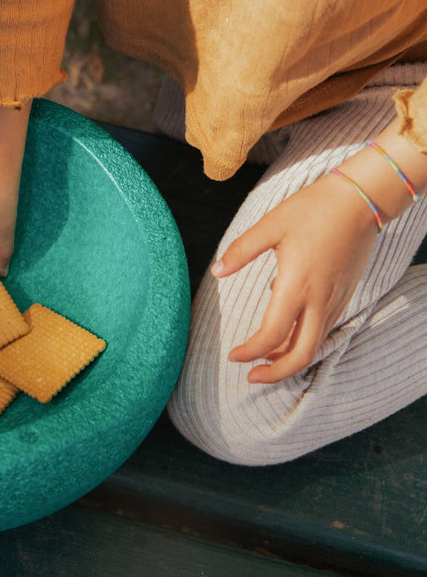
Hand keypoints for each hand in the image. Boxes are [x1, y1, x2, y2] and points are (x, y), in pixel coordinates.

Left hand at [211, 173, 378, 382]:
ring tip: (263, 359)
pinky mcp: (344, 295)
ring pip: (314, 345)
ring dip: (288, 358)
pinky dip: (303, 342)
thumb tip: (216, 272)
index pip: (272, 335)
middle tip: (251, 377)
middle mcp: (319, 300)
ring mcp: (335, 299)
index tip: (233, 355)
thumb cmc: (312, 209)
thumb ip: (241, 251)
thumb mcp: (270, 225)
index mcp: (297, 285)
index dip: (251, 352)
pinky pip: (324, 330)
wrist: (360, 200)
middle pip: (301, 355)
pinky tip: (286, 332)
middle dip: (275, 372)